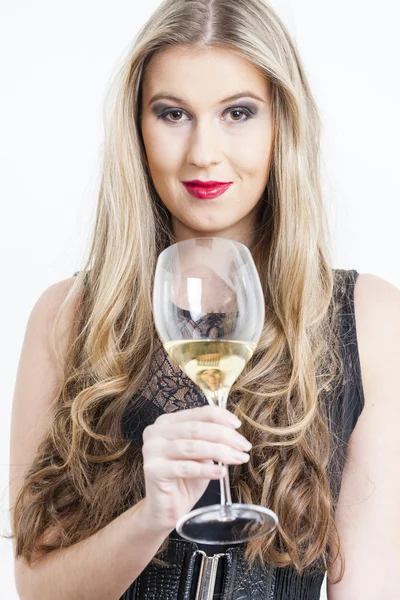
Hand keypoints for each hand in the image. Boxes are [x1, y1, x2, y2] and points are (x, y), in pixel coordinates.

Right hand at [141, 405, 251, 531]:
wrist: (166, 509)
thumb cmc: (185, 480)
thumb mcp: (201, 455)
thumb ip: (210, 440)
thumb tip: (233, 432)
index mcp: (167, 422)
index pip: (198, 413)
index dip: (221, 417)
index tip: (238, 425)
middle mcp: (156, 432)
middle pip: (197, 429)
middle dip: (225, 436)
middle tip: (244, 446)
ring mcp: (152, 450)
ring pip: (193, 446)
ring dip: (220, 452)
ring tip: (239, 459)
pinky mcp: (154, 470)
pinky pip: (186, 467)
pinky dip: (207, 470)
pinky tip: (222, 472)